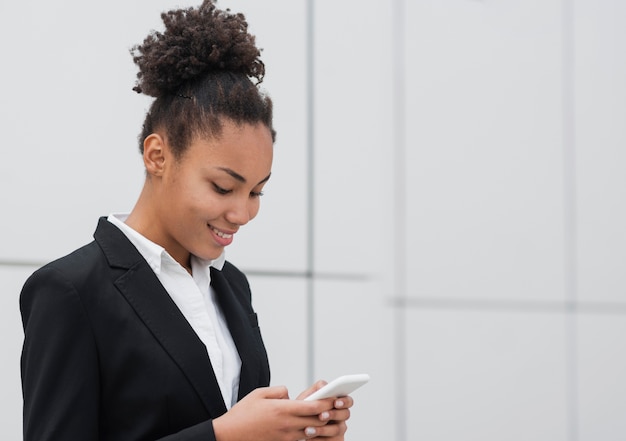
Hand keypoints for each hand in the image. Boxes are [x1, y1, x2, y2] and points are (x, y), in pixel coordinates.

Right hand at [212, 386, 334, 440]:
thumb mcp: (259, 394)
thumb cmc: (242, 414)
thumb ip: (278, 391)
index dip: (325, 402)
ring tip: (329, 418)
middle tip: (338, 407)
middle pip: (315, 420)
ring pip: (310, 432)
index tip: (334, 397)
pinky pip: (300, 439)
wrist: (229, 436)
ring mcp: (285, 437)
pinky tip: (312, 429)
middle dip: (328, 414)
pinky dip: (309, 434)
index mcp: (282, 409)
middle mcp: (286, 425)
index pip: (312, 406)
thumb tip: (289, 393)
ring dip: (321, 426)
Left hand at [297, 381, 353, 439]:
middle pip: (345, 414)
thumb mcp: (307, 397)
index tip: (335, 402)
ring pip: (337, 429)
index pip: (347, 401)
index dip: (344, 401)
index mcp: (337, 403)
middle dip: (333, 414)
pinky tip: (309, 438)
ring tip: (308, 429)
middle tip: (321, 416)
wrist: (296, 426)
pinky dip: (319, 439)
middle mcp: (340, 416)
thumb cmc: (304, 409)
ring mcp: (338, 429)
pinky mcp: (334, 440)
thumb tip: (324, 386)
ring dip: (323, 429)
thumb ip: (317, 389)